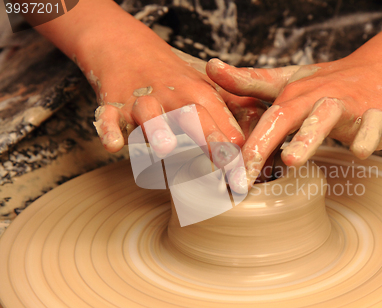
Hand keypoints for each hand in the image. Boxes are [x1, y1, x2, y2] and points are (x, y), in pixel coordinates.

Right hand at [85, 44, 265, 157]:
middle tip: (224, 165)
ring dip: (158, 130)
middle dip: (209, 141)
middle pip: (192, 117)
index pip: (222, 122)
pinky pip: (107, 118)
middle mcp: (172, 97)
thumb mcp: (206, 88)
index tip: (246, 172)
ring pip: (149, 115)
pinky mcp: (112, 105)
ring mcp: (141, 101)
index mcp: (200, 95)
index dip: (235, 148)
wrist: (128, 50)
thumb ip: (233, 112)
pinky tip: (113, 145)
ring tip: (167, 149)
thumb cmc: (174, 80)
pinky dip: (108, 130)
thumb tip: (263, 140)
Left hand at [206, 55, 381, 185]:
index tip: (222, 171)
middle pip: (286, 117)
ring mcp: (347, 105)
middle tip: (243, 173)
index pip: (263, 119)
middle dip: (263, 144)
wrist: (380, 72)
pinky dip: (366, 138)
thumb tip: (211, 67)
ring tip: (290, 159)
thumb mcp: (288, 81)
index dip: (242, 145)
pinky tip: (359, 152)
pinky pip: (372, 127)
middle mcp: (315, 98)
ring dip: (308, 137)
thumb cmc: (327, 84)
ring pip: (326, 118)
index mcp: (293, 94)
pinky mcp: (378, 115)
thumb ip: (251, 81)